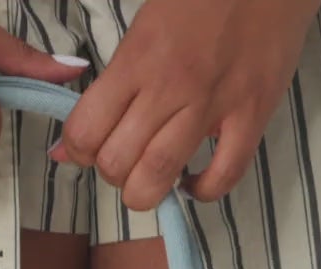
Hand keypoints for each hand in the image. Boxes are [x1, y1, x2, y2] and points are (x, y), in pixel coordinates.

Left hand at [50, 0, 320, 211]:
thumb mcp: (145, 24)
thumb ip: (112, 81)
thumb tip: (68, 145)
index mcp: (138, 57)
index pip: (85, 131)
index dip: (78, 152)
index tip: (90, 149)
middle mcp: (170, 85)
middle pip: (118, 163)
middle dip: (111, 174)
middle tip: (125, 160)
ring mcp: (213, 104)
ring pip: (160, 176)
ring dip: (147, 191)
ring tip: (152, 176)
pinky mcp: (252, 115)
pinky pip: (223, 177)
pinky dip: (203, 192)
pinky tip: (194, 182)